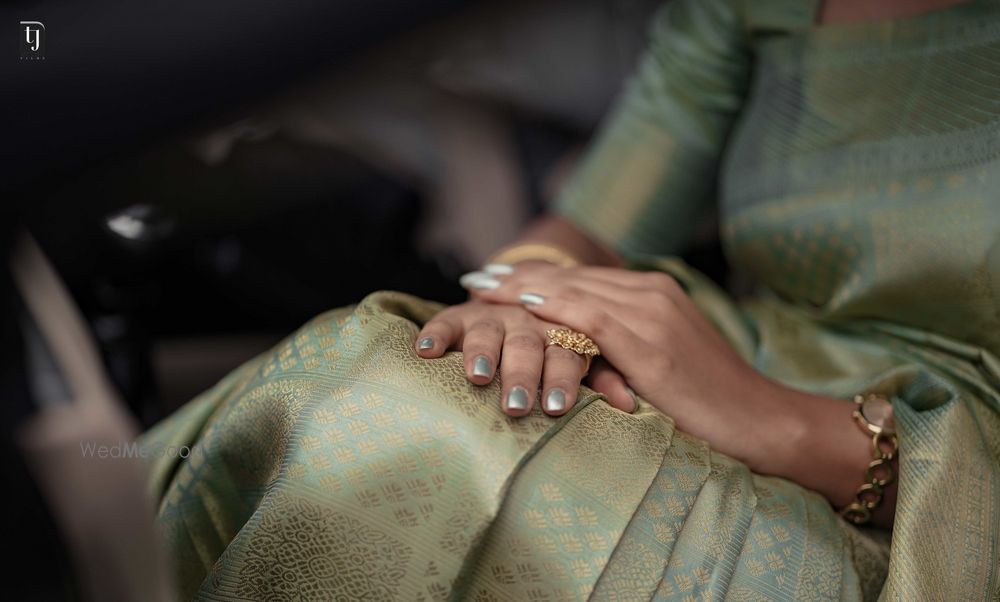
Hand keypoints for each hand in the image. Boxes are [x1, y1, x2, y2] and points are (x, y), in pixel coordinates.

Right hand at [415, 294, 636, 416]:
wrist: (532, 304)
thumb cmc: (564, 352)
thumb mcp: (592, 362)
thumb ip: (607, 377)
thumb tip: (631, 406)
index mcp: (568, 326)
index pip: (570, 347)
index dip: (564, 374)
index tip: (559, 406)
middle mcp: (531, 318)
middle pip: (529, 341)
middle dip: (522, 373)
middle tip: (518, 406)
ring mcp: (496, 314)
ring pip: (489, 329)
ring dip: (483, 352)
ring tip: (478, 377)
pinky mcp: (463, 314)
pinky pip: (447, 321)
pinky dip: (437, 334)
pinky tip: (425, 352)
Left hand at [471, 264, 791, 470]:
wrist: (760, 420)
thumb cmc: (709, 402)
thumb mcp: (660, 363)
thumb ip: (623, 346)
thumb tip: (580, 351)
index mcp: (654, 293)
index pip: (580, 278)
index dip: (533, 277)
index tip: (494, 279)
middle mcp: (651, 293)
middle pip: (570, 278)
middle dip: (518, 278)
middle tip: (474, 280)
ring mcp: (653, 313)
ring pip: (575, 291)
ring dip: (523, 289)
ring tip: (483, 290)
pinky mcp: (652, 343)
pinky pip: (593, 316)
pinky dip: (555, 307)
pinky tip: (523, 305)